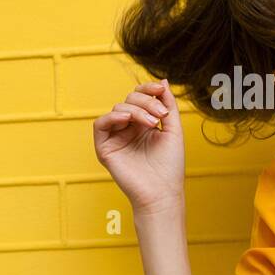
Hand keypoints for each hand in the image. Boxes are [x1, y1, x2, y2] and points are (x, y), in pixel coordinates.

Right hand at [92, 78, 185, 213]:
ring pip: (118, 108)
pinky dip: (112, 116)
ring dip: (136, 109)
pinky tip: (127, 119)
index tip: (160, 89)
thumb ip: (168, 105)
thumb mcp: (174, 129)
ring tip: (151, 122)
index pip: (141, 98)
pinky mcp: (105, 148)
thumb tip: (162, 82)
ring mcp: (116, 137)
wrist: (163, 192)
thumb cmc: (170, 166)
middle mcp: (129, 128)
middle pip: (130, 100)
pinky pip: (100, 124)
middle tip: (160, 115)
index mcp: (144, 124)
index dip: (148, 89)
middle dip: (146, 102)